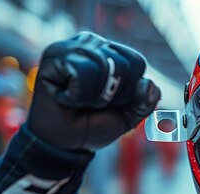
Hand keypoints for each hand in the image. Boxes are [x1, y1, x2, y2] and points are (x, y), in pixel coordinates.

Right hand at [27, 32, 160, 151]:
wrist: (65, 143)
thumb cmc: (95, 124)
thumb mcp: (129, 115)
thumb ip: (146, 101)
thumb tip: (146, 82)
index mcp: (111, 51)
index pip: (137, 62)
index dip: (129, 91)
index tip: (110, 102)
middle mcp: (91, 43)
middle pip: (123, 64)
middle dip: (112, 95)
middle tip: (92, 103)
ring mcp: (70, 47)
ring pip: (103, 65)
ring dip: (94, 96)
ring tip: (78, 100)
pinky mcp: (53, 57)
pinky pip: (80, 72)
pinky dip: (78, 94)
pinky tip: (65, 97)